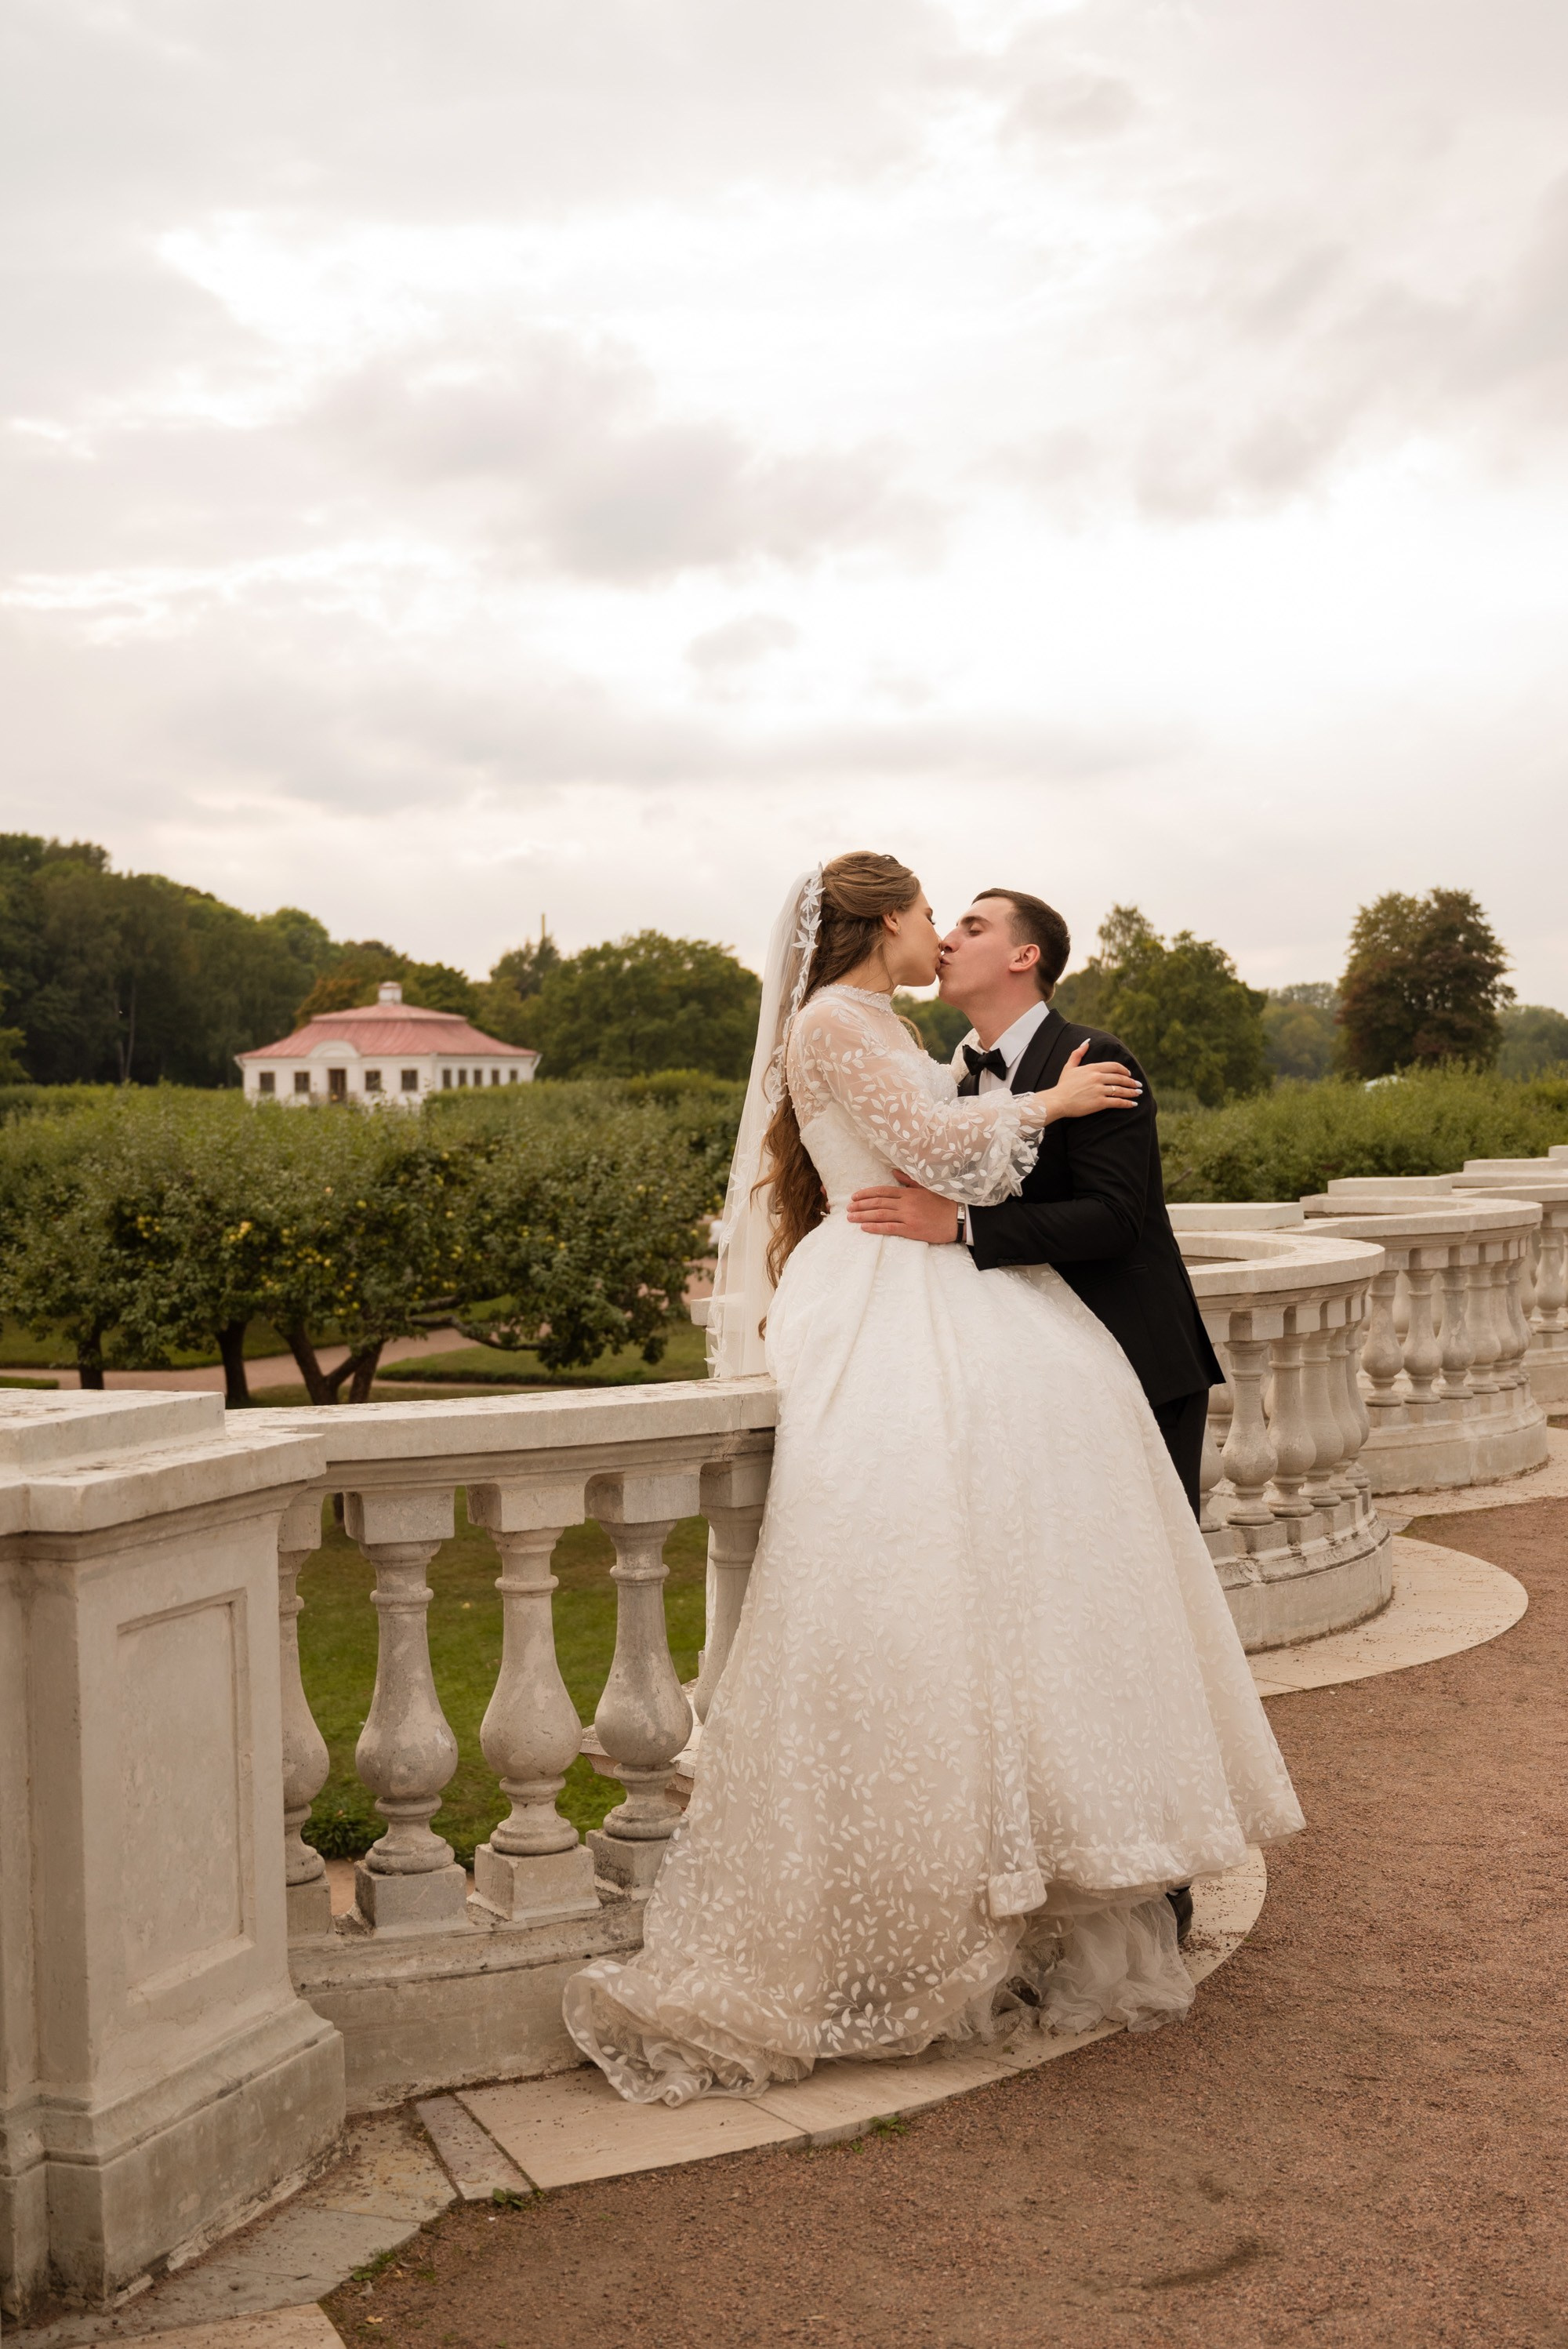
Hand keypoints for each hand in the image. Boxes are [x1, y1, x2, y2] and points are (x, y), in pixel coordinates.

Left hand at [846, 1170, 963, 1243]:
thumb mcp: (925, 1188)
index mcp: (909, 1192)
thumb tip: (893, 1171)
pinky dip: (875, 1228)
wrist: (959, 1218)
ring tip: (851, 1217)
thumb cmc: (944, 1203)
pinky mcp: (912, 1230)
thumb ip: (908, 1180)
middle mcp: (906, 1203)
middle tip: (848, 1207)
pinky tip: (864, 1228)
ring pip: (880, 1215)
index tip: (854, 1196)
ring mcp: (908, 1217)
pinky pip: (889, 1228)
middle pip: (877, 1203)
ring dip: (863, 1216)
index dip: (866, 1193)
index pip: (882, 1191)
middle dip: (860, 1205)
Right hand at [1042, 1042, 1142, 1121]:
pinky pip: (1117, 1102)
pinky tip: (1133, 1104)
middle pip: (1120, 1078)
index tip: (1129, 1074)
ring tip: (1138, 1093)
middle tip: (1138, 1085)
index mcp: (1092, 1068)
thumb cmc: (1063, 1085)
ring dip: (1132, 1091)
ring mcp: (1099, 1090)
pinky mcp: (1099, 1102)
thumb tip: (1087, 1042)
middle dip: (1131, 1081)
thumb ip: (1078, 1053)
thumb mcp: (1069, 1066)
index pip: (1114, 1066)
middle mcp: (1097, 1077)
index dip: (1124, 1070)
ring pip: (1121, 1089)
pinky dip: (1127, 1103)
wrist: (1057, 1101)